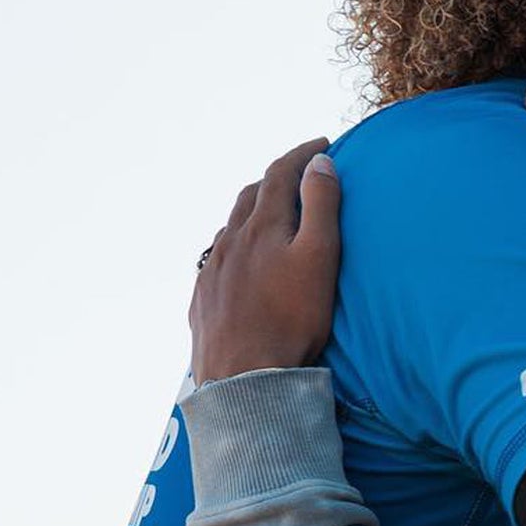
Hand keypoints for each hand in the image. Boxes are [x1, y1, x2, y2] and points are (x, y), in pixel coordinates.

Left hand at [188, 137, 341, 384]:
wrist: (244, 380)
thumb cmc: (291, 320)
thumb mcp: (319, 258)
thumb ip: (321, 206)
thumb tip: (319, 163)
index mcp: (261, 226)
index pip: (280, 173)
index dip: (302, 154)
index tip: (323, 145)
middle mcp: (230, 242)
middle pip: (251, 196)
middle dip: (277, 179)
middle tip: (300, 178)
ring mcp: (212, 272)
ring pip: (231, 228)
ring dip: (253, 213)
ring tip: (272, 218)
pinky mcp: (203, 301)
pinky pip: (218, 261)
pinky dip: (236, 247)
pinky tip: (242, 263)